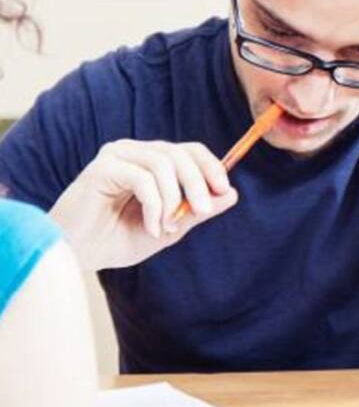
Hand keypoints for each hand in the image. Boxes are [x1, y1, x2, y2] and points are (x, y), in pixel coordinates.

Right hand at [49, 140, 237, 271]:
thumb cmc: (116, 240)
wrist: (77, 255)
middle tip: (203, 211)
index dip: (212, 167)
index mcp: (150, 161)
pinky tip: (152, 228)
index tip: (225, 190)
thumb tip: (232, 194)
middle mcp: (134, 152)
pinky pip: (143, 178)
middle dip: (198, 183)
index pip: (190, 151)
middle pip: (181, 153)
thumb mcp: (169, 227)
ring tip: (167, 228)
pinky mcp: (102, 168)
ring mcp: (117, 156)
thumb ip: (196, 211)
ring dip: (173, 199)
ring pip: (164, 164)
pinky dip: (155, 205)